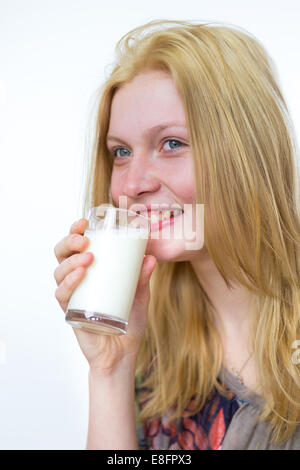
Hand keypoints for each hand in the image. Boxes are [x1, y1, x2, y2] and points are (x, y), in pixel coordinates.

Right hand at [54, 218, 155, 373]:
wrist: (123, 354)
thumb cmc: (128, 322)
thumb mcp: (139, 296)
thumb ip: (142, 278)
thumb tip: (151, 257)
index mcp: (90, 272)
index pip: (77, 247)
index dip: (75, 231)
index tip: (84, 221)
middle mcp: (76, 281)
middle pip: (62, 255)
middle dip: (69, 242)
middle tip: (84, 239)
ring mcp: (72, 296)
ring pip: (59, 272)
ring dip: (71, 261)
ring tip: (89, 256)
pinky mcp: (70, 312)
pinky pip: (62, 295)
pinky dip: (69, 282)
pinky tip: (80, 274)